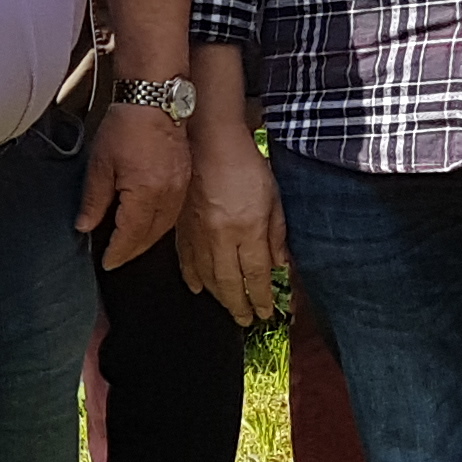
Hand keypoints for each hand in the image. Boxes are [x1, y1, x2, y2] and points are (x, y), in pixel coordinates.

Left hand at [75, 102, 189, 270]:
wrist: (154, 97)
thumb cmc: (127, 125)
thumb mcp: (100, 165)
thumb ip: (93, 200)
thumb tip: (85, 226)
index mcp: (146, 194)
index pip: (130, 235)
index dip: (117, 252)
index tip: (107, 261)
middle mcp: (168, 195)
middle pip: (151, 236)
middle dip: (133, 250)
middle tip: (117, 257)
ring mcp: (180, 186)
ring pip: (165, 226)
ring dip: (148, 239)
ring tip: (131, 245)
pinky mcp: (185, 177)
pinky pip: (173, 211)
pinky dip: (160, 222)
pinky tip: (149, 222)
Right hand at [176, 127, 287, 325]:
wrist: (208, 140)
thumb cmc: (244, 164)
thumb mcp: (273, 198)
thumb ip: (276, 235)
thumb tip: (280, 266)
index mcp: (248, 228)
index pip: (256, 275)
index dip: (261, 298)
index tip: (265, 312)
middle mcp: (221, 237)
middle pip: (229, 283)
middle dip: (238, 306)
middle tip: (245, 320)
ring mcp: (197, 233)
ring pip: (206, 276)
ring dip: (217, 297)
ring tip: (227, 309)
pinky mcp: (181, 226)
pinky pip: (185, 259)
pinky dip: (192, 276)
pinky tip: (197, 287)